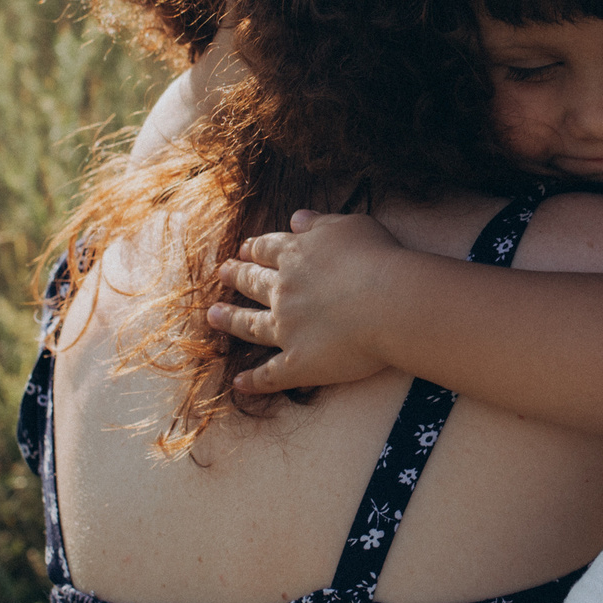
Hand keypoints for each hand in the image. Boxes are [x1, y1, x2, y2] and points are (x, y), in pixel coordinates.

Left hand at [209, 211, 409, 394]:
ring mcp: (286, 329)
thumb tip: (294, 218)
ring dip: (230, 320)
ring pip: (250, 325)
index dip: (254, 250)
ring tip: (213, 316)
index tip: (244, 250)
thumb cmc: (378, 259)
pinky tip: (239, 383)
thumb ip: (319, 222)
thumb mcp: (349, 226)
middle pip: (253, 283)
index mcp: (296, 256)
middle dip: (236, 276)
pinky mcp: (296, 364)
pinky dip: (254, 380)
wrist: (389, 303)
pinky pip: (269, 374)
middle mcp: (284, 291)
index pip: (267, 250)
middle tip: (222, 273)